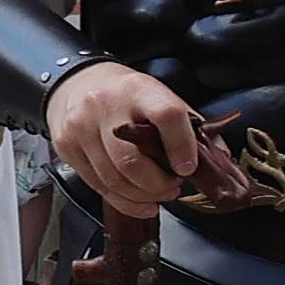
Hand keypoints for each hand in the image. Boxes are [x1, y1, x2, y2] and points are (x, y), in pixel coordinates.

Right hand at [43, 61, 246, 216]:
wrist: (78, 83)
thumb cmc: (126, 94)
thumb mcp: (160, 96)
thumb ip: (189, 127)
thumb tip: (218, 162)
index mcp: (139, 90)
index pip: (166, 116)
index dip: (181, 146)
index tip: (187, 169)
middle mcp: (105, 107)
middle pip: (132, 160)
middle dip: (157, 184)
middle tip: (172, 188)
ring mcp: (81, 128)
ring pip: (114, 179)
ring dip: (141, 196)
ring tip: (156, 195)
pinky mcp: (66, 147)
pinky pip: (97, 186)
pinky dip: (122, 201)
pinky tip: (138, 201)